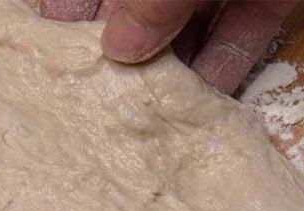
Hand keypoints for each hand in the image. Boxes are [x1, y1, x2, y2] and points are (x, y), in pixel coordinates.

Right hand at [40, 0, 295, 93]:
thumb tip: (119, 47)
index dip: (73, 1)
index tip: (53, 43)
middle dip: (124, 40)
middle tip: (102, 95)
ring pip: (193, 13)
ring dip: (175, 57)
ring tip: (149, 107)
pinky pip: (249, 19)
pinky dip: (232, 52)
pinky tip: (209, 91)